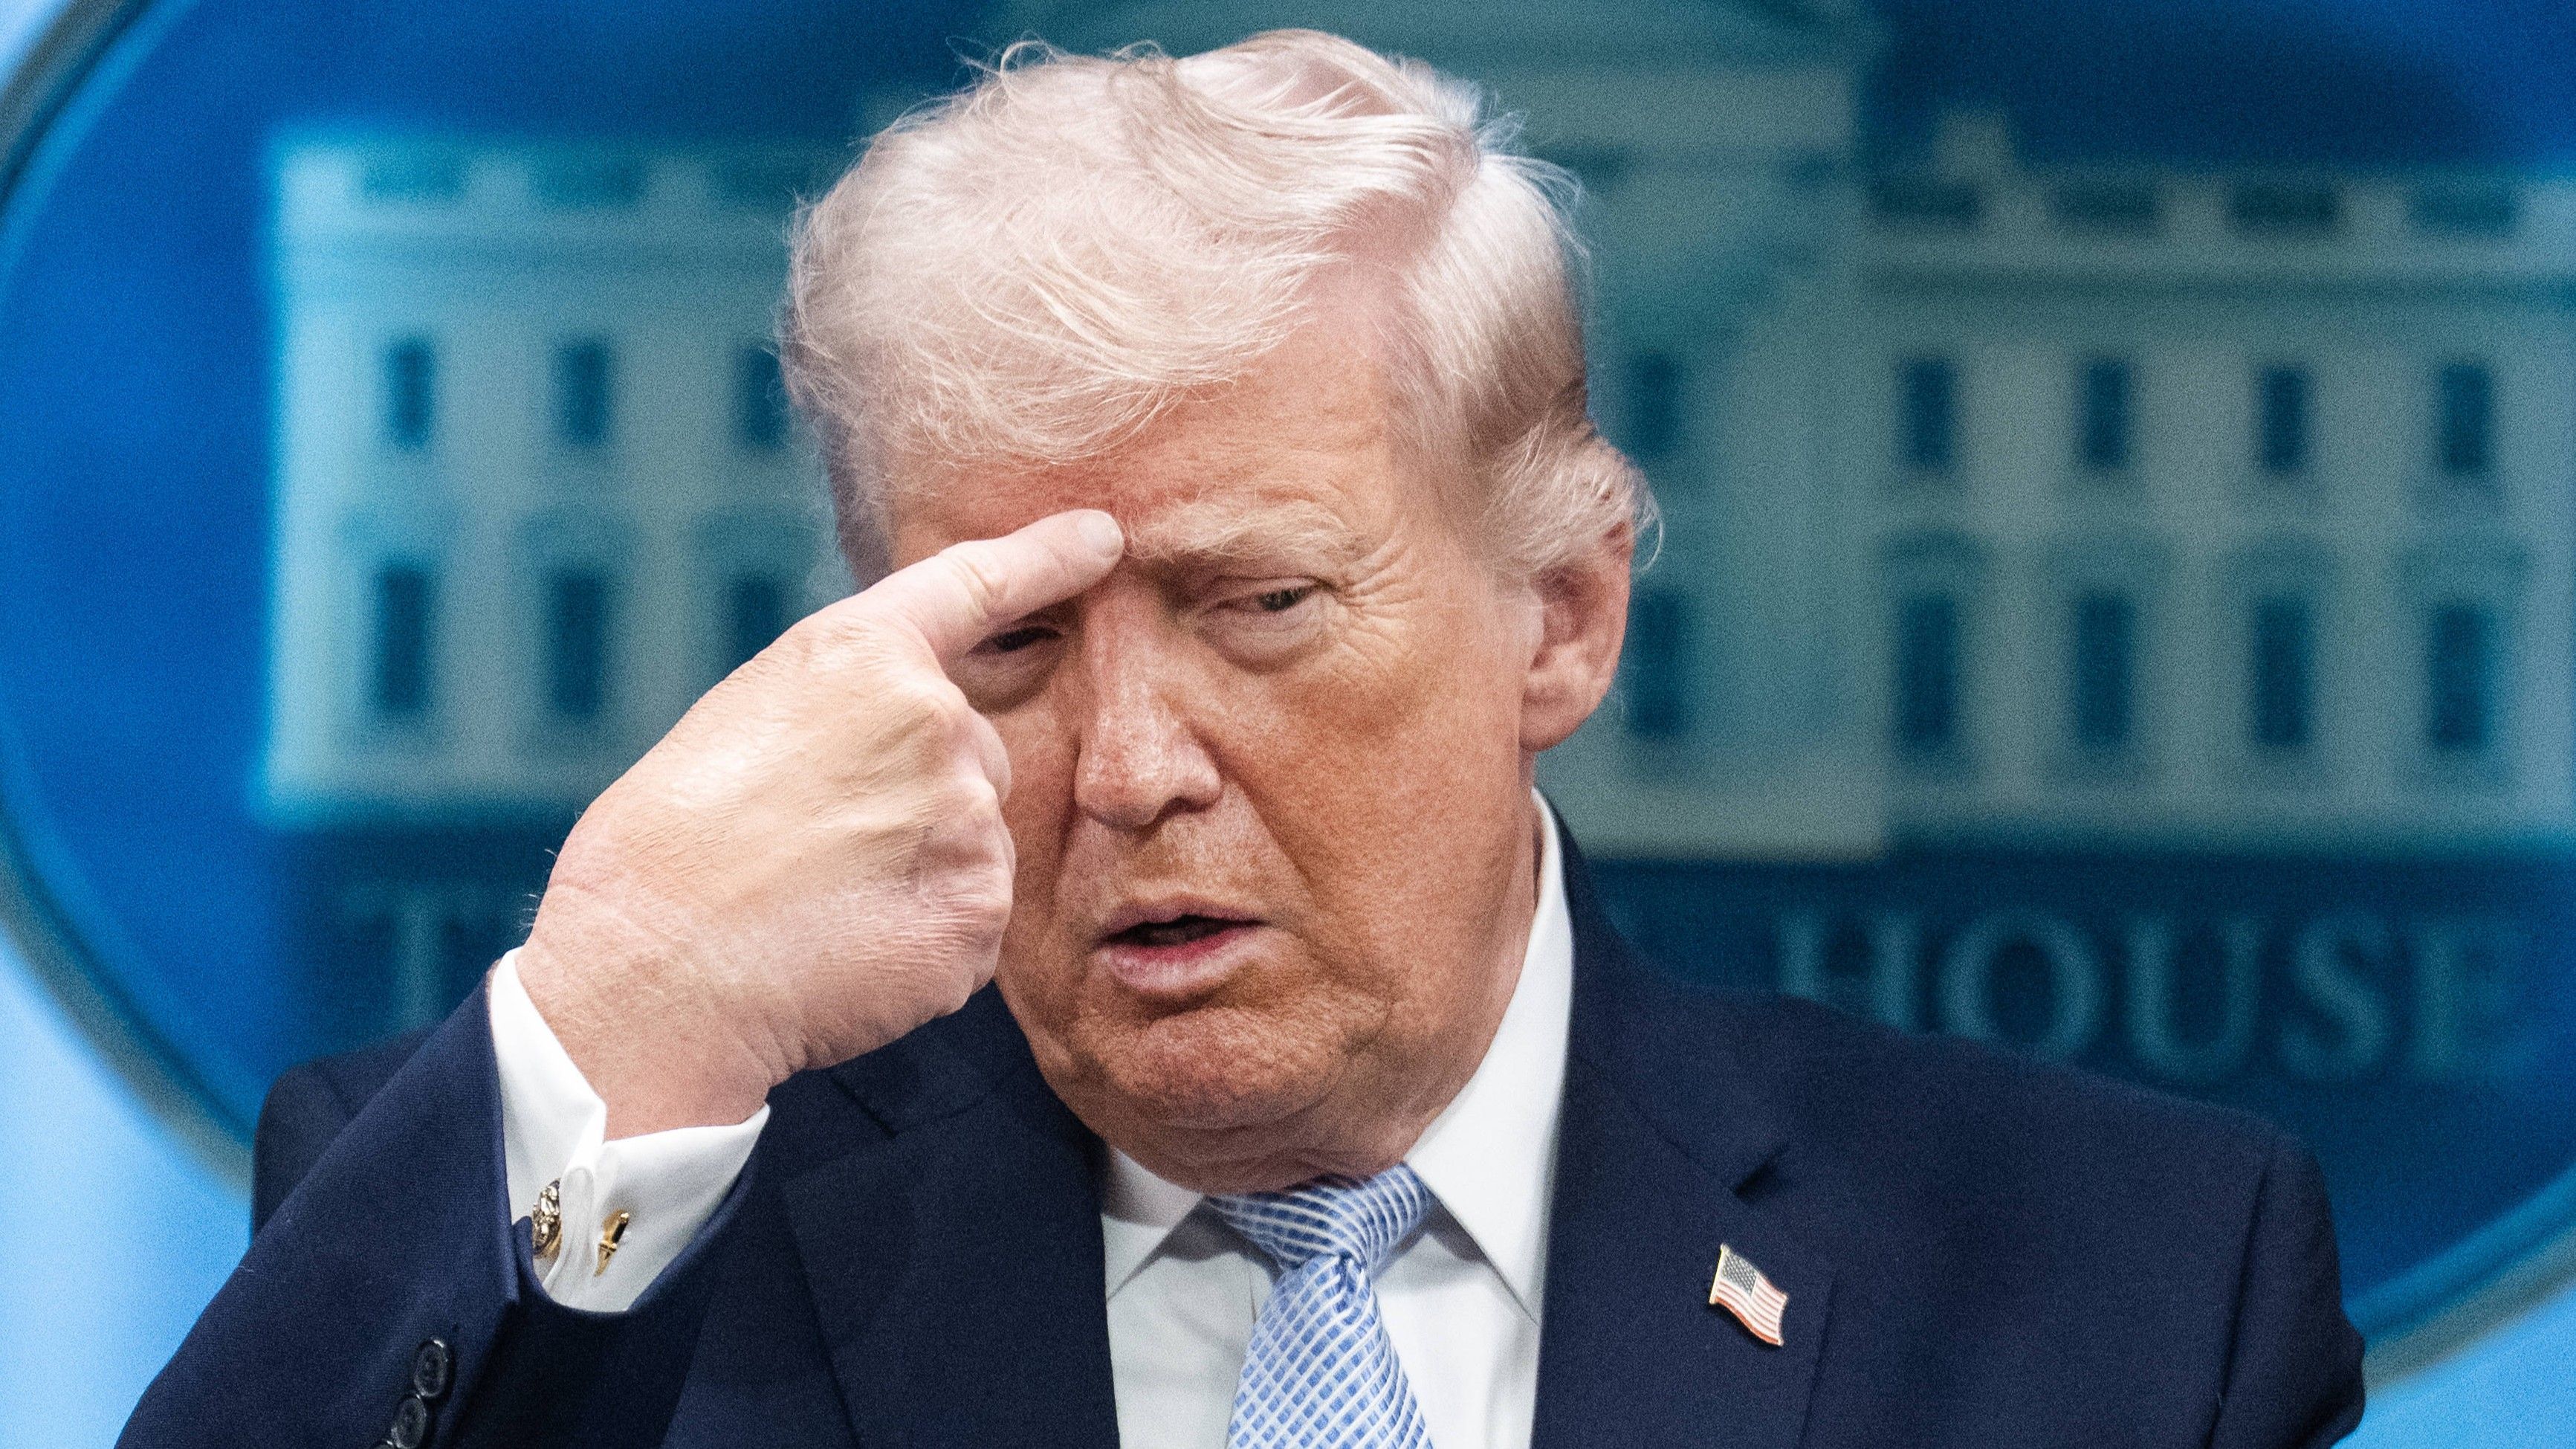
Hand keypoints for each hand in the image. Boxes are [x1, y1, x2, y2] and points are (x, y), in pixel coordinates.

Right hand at [514, 509, 1124, 1136]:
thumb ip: (849, 705)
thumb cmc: (667, 851)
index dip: (1049, 556)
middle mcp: (935, 721)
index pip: (979, 584)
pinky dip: (921, 937)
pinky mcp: (979, 912)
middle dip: (917, 791)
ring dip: (918, 868)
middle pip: (974, 748)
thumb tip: (914, 736)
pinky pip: (971, 917)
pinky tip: (845, 948)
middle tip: (814, 842)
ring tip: (816, 901)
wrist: (653, 972)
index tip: (1102, 537)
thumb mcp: (745, 720)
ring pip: (974, 837)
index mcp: (863, 653)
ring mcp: (968, 820)